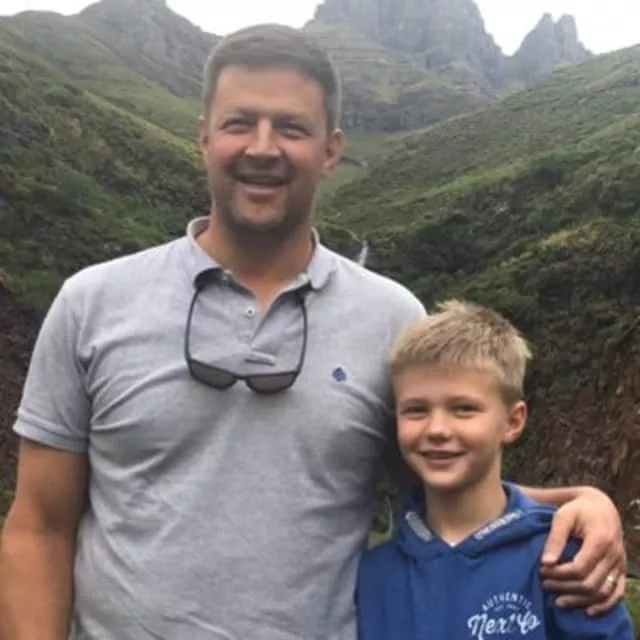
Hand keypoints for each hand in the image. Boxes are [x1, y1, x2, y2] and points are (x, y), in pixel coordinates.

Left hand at [539, 487, 626, 615]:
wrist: (601, 507)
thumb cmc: (578, 510)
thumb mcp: (563, 517)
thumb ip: (555, 539)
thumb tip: (545, 563)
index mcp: (600, 540)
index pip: (579, 568)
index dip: (559, 574)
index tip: (542, 570)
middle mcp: (613, 555)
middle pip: (591, 583)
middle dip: (565, 587)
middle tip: (545, 585)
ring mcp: (620, 564)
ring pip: (603, 592)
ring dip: (580, 600)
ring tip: (558, 601)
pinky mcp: (621, 570)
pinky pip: (618, 593)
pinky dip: (604, 605)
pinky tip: (588, 611)